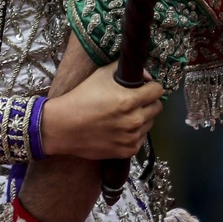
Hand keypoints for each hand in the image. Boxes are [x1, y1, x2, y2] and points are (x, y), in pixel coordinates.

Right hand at [40, 63, 162, 160]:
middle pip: (157, 108)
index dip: (151, 87)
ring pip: (150, 124)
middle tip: (134, 101)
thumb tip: (146, 76)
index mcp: (130, 100)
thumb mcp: (100, 75)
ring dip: (142, 118)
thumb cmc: (81, 98)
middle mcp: (134, 120)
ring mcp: (132, 137)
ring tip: (124, 116)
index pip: (158, 91)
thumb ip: (124, 71)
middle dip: (148, 102)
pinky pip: (141, 139)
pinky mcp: (127, 151)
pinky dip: (134, 133)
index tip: (144, 88)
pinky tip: (120, 129)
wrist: (64, 126)